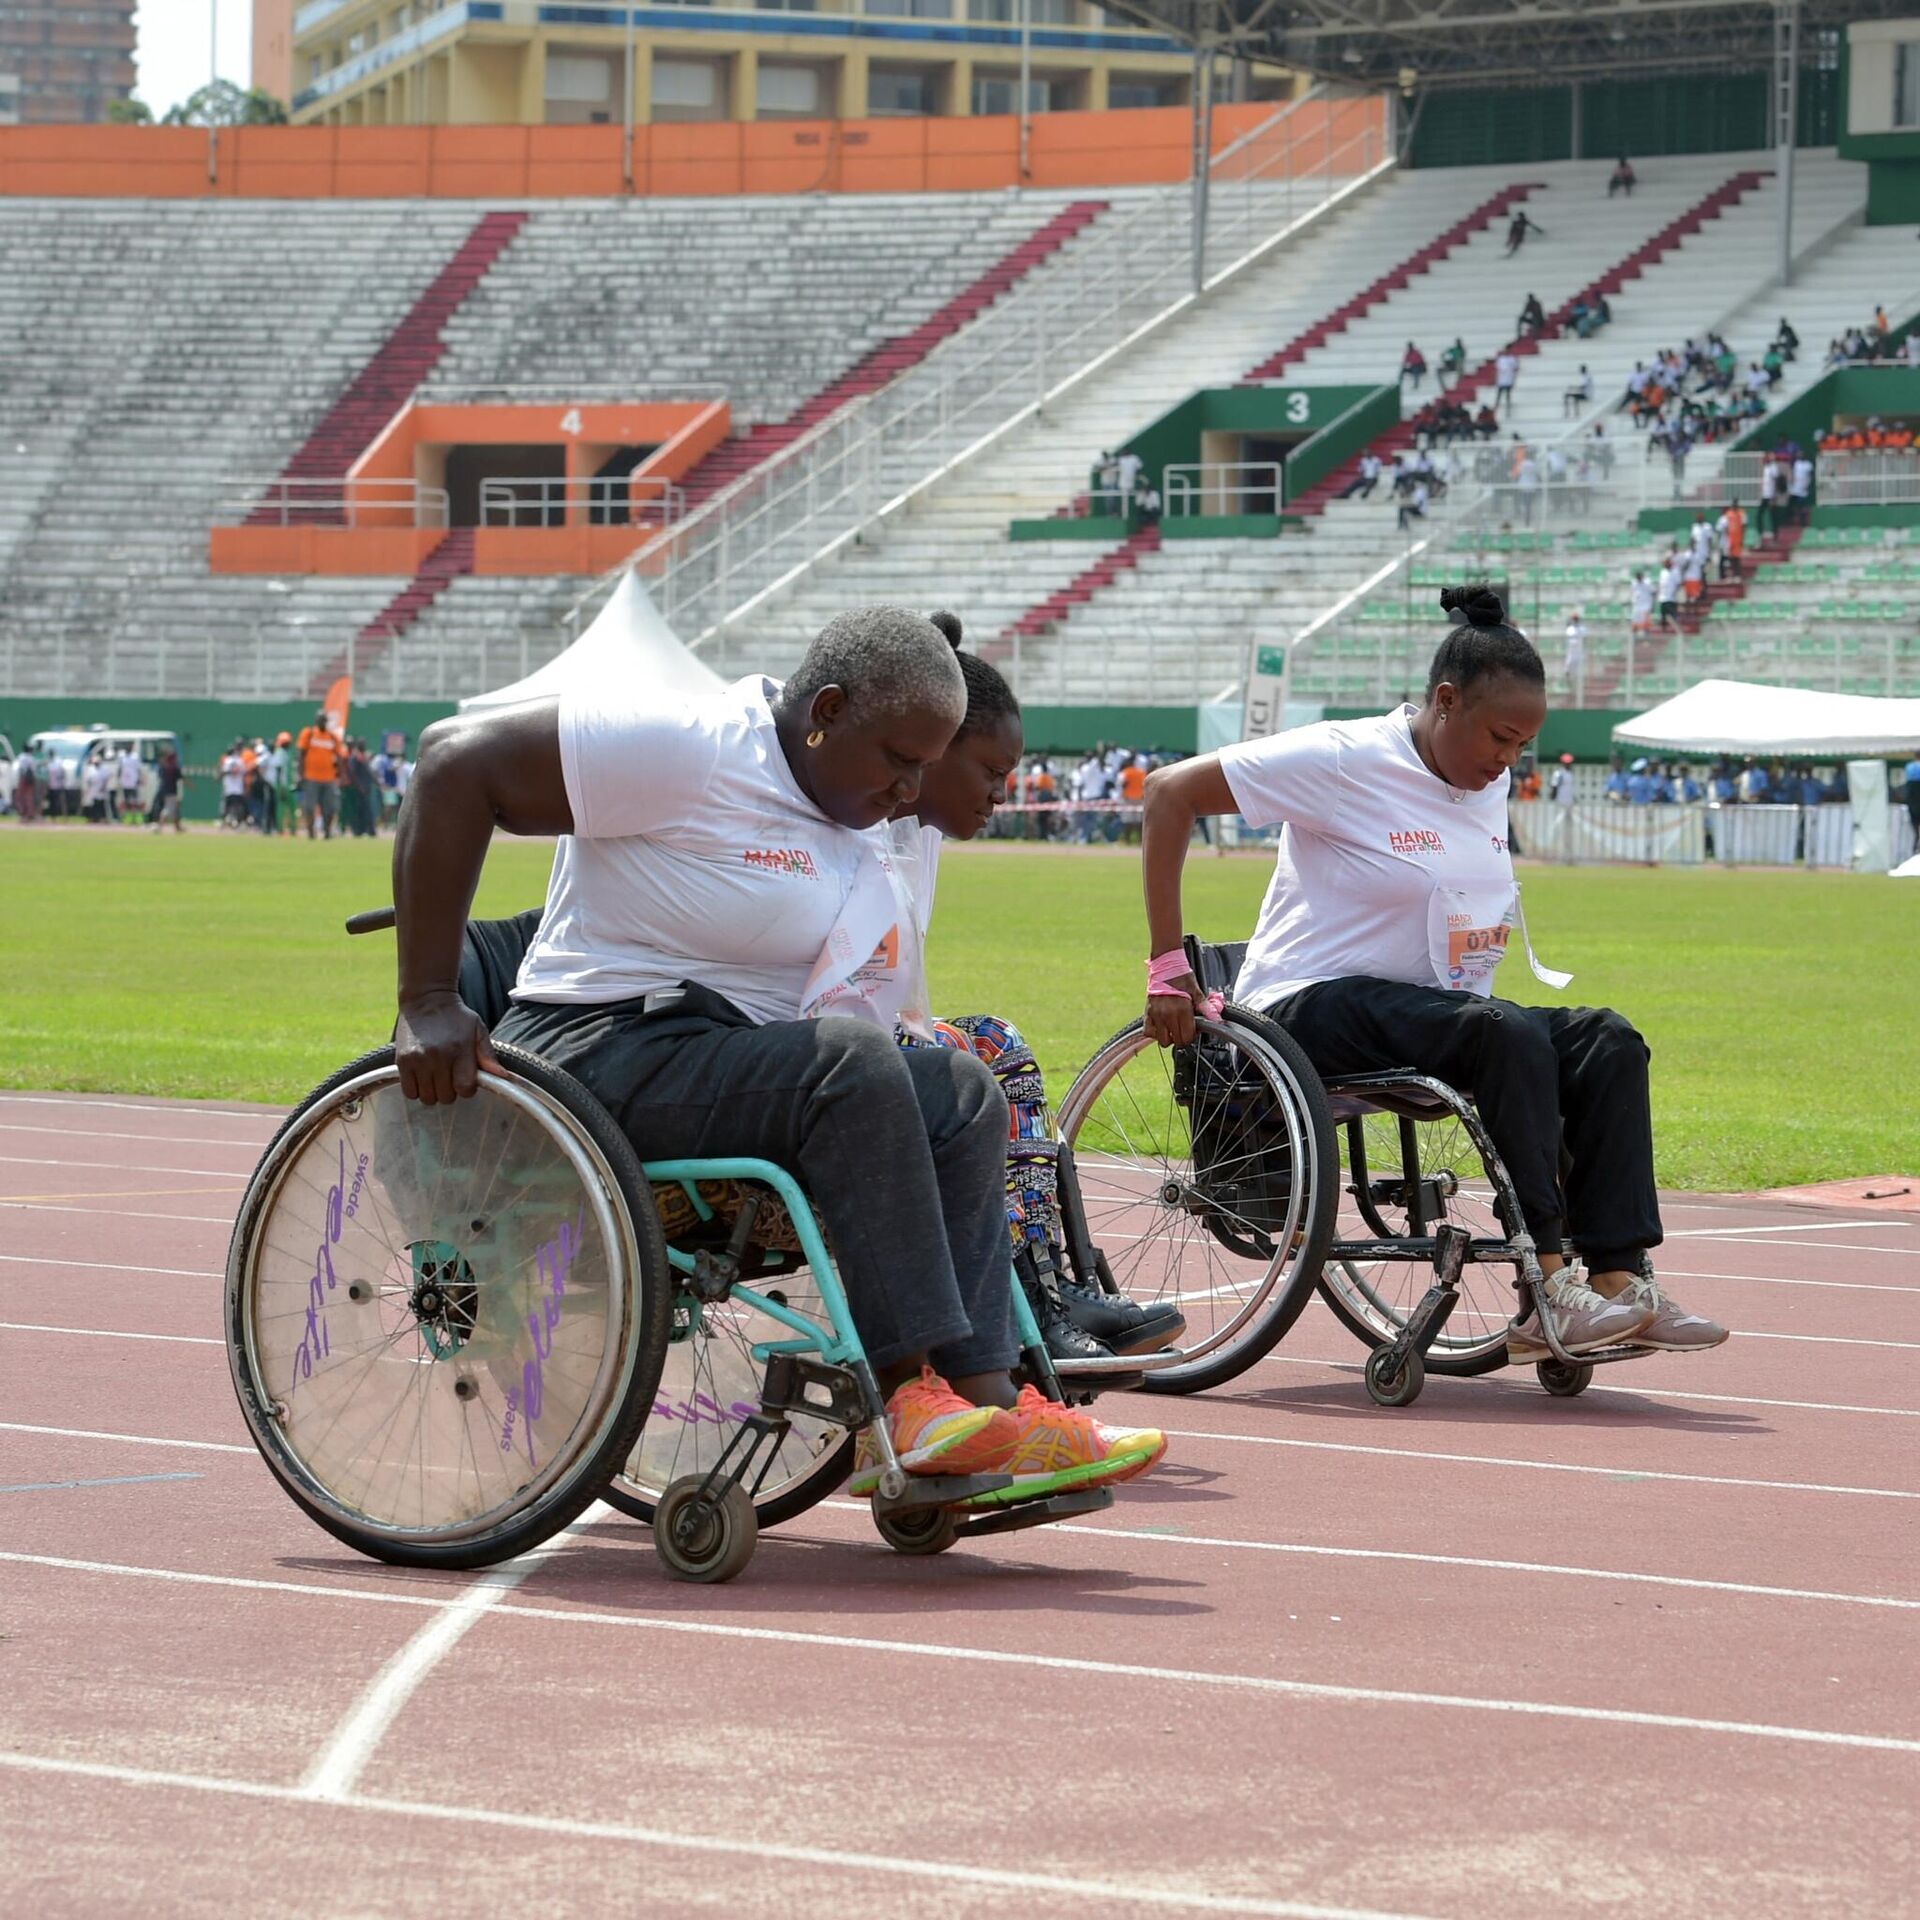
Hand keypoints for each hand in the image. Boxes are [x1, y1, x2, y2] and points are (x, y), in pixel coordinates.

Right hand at [395, 990, 500, 1104]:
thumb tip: (503, 1076)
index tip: (465, 1079)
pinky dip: (417, 1090)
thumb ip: (488, 1055)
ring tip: (436, 1077)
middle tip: (450, 1076)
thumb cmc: (456, 1016)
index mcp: (460, 1050)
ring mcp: (418, 1060)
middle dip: (451, 1091)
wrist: (426, 999)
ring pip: (428, 1097)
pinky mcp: (402, 1061)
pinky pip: (410, 1092)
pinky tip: (422, 1078)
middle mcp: (438, 1057)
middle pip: (446, 1096)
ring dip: (433, 1092)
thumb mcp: (477, 1029)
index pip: (465, 1089)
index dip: (467, 1089)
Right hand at [1144, 972, 1207, 1048]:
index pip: (1187, 1036)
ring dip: (1169, 1038)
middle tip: (1184, 1030)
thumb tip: (1216, 1018)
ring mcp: (1156, 1015)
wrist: (1165, 965)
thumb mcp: (1196, 991)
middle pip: (1176, 1041)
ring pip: (1162, 1040)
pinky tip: (1161, 1027)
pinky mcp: (1147, 1012)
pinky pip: (1149, 1032)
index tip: (1193, 1029)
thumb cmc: (1181, 976)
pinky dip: (1155, 1033)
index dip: (1192, 1036)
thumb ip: (1206, 1007)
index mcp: (1181, 1009)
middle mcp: (1167, 1014)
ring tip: (1173, 1029)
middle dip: (1182, 1038)